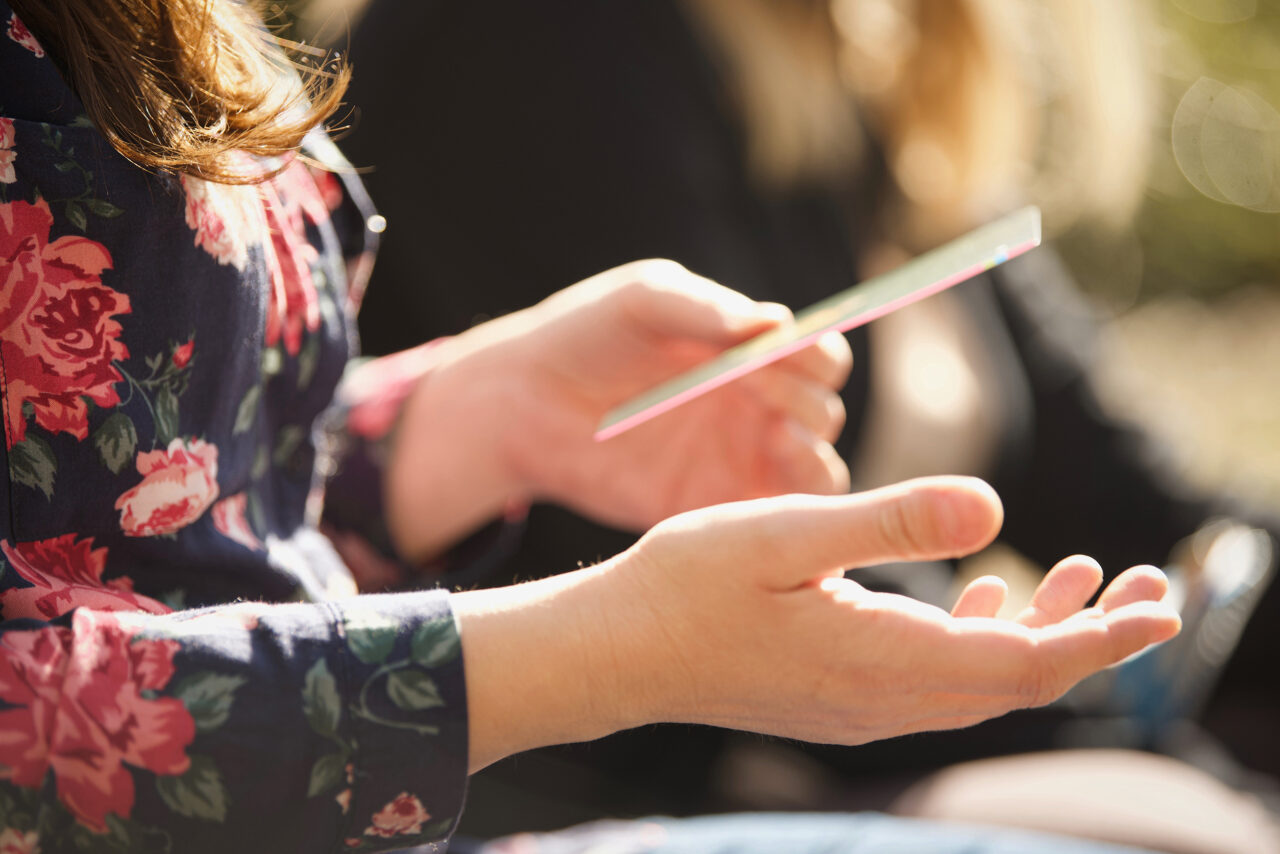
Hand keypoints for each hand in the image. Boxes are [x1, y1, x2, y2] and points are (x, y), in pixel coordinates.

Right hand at [455, 476, 1180, 769]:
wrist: (615, 652)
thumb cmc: (686, 585)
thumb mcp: (787, 532)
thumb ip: (893, 523)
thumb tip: (996, 509)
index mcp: (878, 657)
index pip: (1025, 664)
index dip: (1101, 638)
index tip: (1159, 604)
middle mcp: (881, 700)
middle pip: (1017, 682)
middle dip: (1089, 637)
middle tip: (1145, 586)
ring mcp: (859, 708)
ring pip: (981, 684)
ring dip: (1039, 636)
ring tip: (1077, 576)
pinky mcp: (838, 700)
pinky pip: (939, 683)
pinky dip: (982, 644)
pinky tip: (980, 599)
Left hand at [501, 259, 851, 528]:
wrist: (523, 405)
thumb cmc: (585, 337)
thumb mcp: (642, 301)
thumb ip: (704, 308)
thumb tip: (774, 322)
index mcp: (750, 354)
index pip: (819, 357)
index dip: (813, 356)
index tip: (774, 356)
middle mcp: (756, 409)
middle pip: (824, 414)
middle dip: (806, 402)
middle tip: (758, 395)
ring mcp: (738, 464)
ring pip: (818, 476)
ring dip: (812, 458)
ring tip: (777, 441)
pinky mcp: (712, 511)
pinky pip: (773, 524)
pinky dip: (790, 518)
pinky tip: (761, 497)